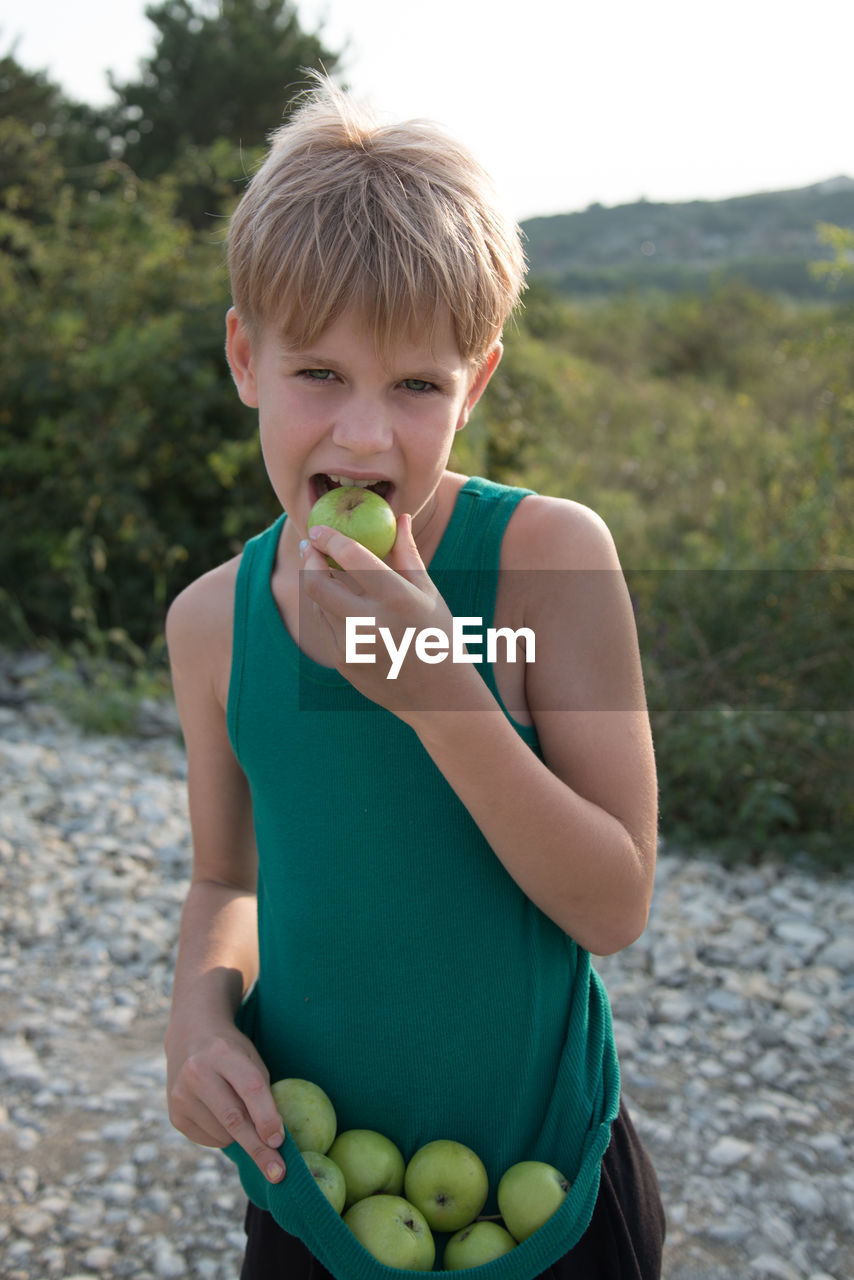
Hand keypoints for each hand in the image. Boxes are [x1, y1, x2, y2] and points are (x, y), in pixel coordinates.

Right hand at [166, 1024, 285, 1183]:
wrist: (190, 1037)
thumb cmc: (232, 1053)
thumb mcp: (250, 1059)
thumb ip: (261, 1094)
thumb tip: (274, 1142)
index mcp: (223, 1052)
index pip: (250, 1088)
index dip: (267, 1116)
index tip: (280, 1142)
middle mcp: (197, 1073)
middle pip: (234, 1119)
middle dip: (258, 1149)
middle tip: (278, 1174)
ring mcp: (181, 1095)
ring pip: (223, 1134)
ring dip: (241, 1136)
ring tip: (238, 1110)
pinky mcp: (175, 1115)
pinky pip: (209, 1140)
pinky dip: (224, 1136)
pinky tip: (219, 1113)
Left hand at [300, 515, 488, 718]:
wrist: (440, 698)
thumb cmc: (440, 638)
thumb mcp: (429, 595)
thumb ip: (407, 556)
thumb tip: (399, 519)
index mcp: (396, 599)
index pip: (351, 556)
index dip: (328, 538)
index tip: (318, 529)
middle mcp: (369, 623)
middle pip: (316, 583)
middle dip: (308, 561)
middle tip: (310, 548)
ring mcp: (352, 647)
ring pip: (317, 606)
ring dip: (316, 584)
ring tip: (323, 571)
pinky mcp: (343, 664)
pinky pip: (325, 628)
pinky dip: (327, 611)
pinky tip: (337, 604)